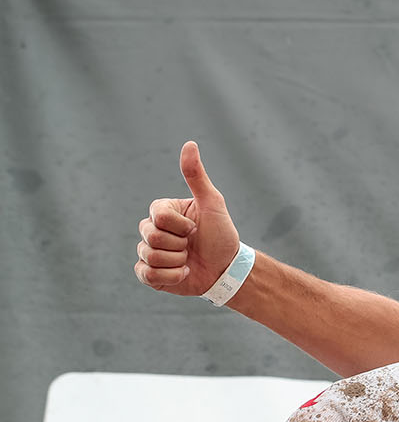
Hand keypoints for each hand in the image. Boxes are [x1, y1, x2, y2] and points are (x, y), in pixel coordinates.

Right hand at [135, 141, 241, 295]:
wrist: (227, 270)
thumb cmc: (221, 235)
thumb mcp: (212, 204)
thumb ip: (197, 176)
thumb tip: (190, 144)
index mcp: (162, 211)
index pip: (159, 216)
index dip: (182, 226)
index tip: (195, 229)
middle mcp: (151, 230)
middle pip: (151, 236)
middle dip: (180, 245)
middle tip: (192, 246)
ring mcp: (148, 252)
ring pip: (150, 256)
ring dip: (178, 262)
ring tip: (189, 260)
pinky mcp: (150, 274)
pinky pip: (147, 275)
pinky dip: (171, 277)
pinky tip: (183, 273)